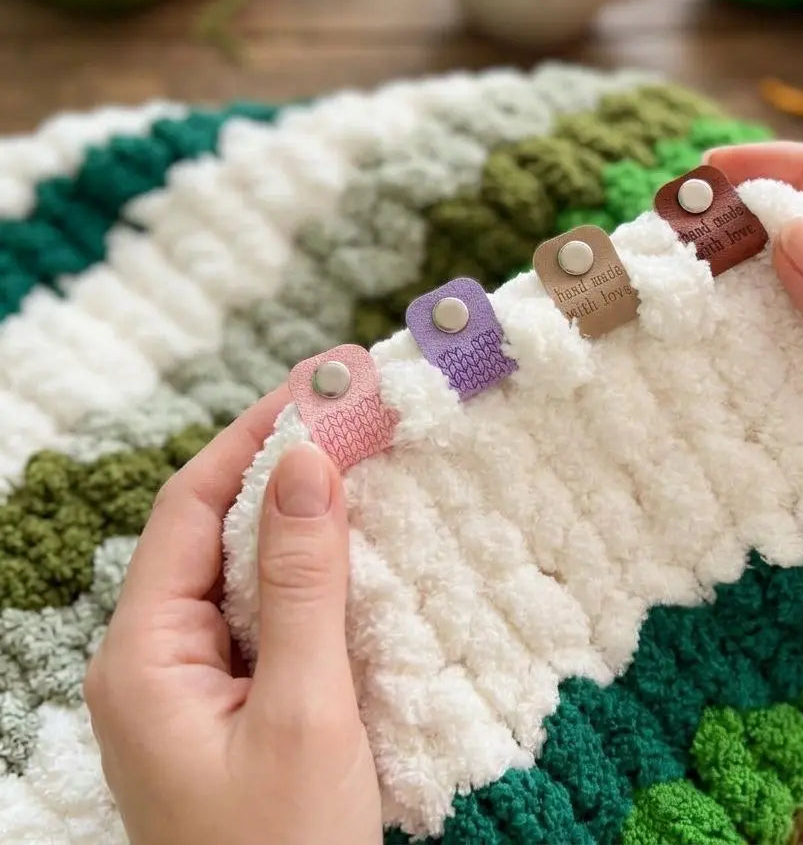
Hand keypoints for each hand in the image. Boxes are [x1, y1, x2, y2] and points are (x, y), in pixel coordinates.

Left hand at [85, 388, 381, 844]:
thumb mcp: (304, 711)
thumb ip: (301, 583)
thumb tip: (306, 461)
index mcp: (144, 656)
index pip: (192, 505)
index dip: (254, 434)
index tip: (320, 382)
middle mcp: (157, 660)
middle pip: (215, 529)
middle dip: (283, 465)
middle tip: (356, 412)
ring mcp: (196, 684)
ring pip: (245, 569)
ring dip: (303, 516)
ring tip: (367, 461)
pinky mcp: (236, 703)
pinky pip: (268, 612)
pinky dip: (313, 571)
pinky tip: (358, 549)